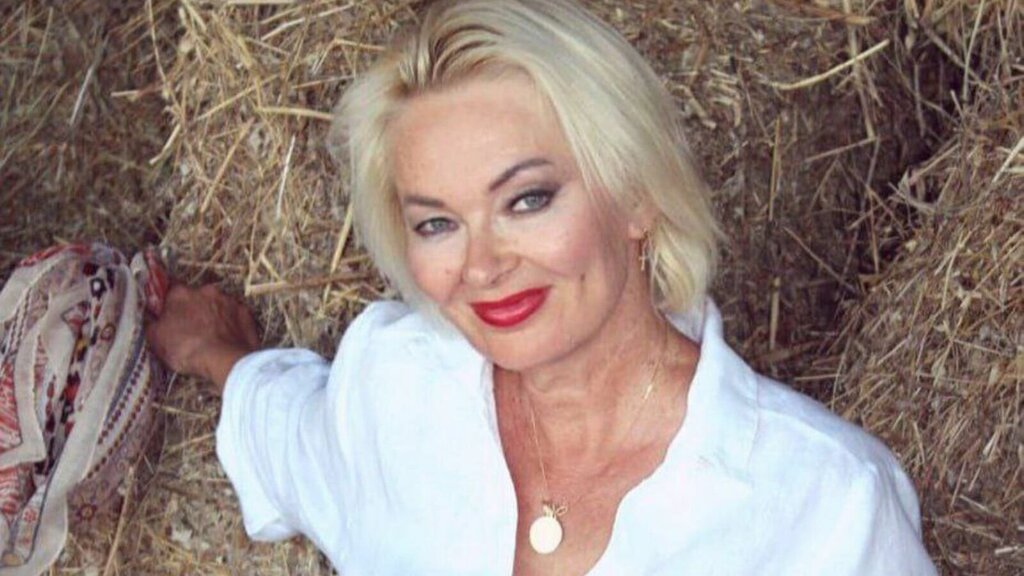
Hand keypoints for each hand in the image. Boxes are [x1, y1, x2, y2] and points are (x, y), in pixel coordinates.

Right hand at [145, 283, 260, 392]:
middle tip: (191, 329)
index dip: (170, 303)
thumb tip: (151, 317)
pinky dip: (232, 324)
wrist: (224, 360)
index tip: (170, 314)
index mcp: (181, 294)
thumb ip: (152, 323)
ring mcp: (229, 300)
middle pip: (197, 297)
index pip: (171, 290)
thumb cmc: (186, 350)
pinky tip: (228, 339)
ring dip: (214, 316)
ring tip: (211, 337)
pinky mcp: (246, 313)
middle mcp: (206, 291)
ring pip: (218, 305)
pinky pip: (236, 316)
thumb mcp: (156, 339)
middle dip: (194, 309)